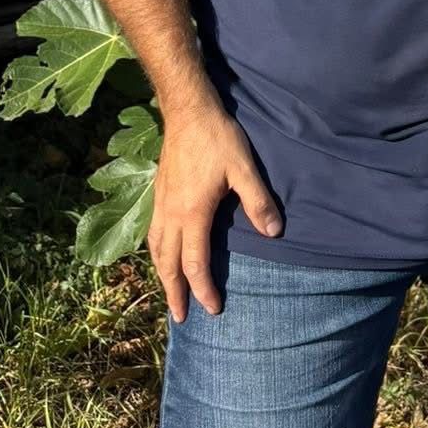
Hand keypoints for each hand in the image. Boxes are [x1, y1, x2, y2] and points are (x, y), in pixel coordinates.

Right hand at [148, 98, 281, 321]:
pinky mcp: (157, 193)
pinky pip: (152, 234)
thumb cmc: (218, 138)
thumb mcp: (244, 168)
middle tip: (181, 317)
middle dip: (175, 292)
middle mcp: (171, 214)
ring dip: (162, 275)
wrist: (188, 111)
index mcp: (192, 213)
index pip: (195, 262)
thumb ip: (258, 201)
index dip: (203, 289)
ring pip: (156, 250)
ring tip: (169, 292)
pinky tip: (161, 254)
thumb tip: (274, 232)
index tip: (213, 309)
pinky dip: (156, 253)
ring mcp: (160, 203)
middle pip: (169, 263)